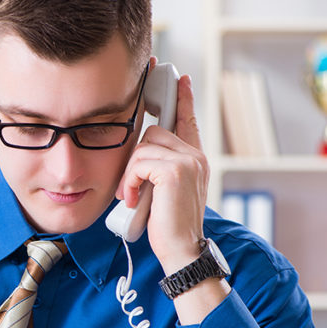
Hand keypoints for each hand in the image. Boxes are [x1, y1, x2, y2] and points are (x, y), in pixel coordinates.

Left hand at [115, 73, 208, 272]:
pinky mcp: (176, 171)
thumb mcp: (162, 191)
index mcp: (195, 159)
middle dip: (135, 158)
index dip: (183, 97)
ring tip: (133, 197)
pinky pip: (139, 162)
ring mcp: (189, 161)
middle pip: (154, 133)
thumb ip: (158, 170)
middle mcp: (196, 156)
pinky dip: (131, 181)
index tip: (179, 77)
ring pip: (143, 147)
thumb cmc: (167, 226)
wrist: (181, 250)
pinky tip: (135, 199)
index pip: (188, 120)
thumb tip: (139, 156)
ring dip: (130, 173)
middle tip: (131, 187)